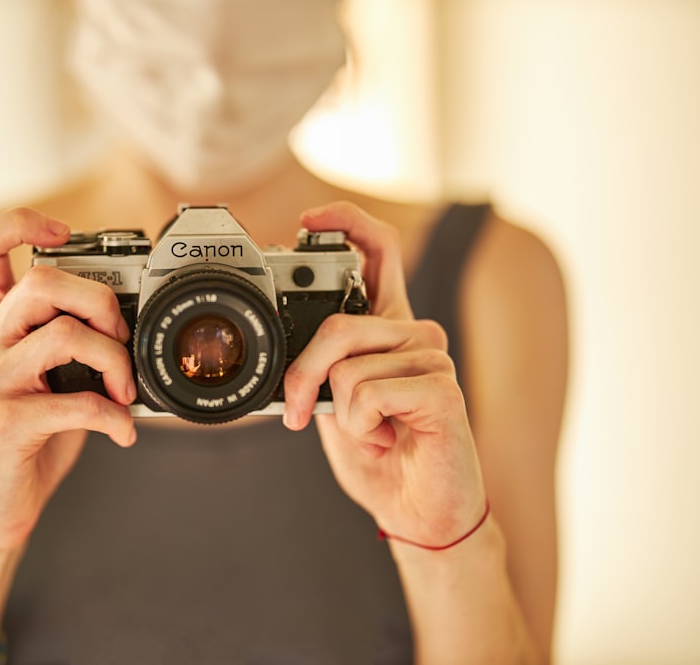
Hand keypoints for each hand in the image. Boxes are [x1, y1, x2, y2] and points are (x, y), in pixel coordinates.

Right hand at [0, 208, 137, 552]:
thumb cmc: (26, 436)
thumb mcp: (42, 377)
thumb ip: (68, 339)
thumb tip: (131, 320)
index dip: (21, 222)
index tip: (65, 233)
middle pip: (42, 280)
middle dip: (101, 300)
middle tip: (120, 336)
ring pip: (65, 335)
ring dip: (116, 361)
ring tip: (125, 391)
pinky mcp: (5, 424)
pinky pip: (75, 403)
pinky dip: (113, 416)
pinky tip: (121, 431)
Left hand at [283, 201, 486, 546]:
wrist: (414, 510)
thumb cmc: (378, 454)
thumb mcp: (334, 400)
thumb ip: (320, 362)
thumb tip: (286, 343)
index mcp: (389, 329)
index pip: (380, 253)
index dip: (348, 224)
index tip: (308, 219)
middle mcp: (415, 334)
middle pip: (340, 323)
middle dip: (303, 375)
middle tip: (297, 410)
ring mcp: (433, 359)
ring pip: (348, 366)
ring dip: (342, 415)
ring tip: (372, 431)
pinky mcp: (443, 390)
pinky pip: (368, 393)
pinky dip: (362, 427)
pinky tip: (390, 439)